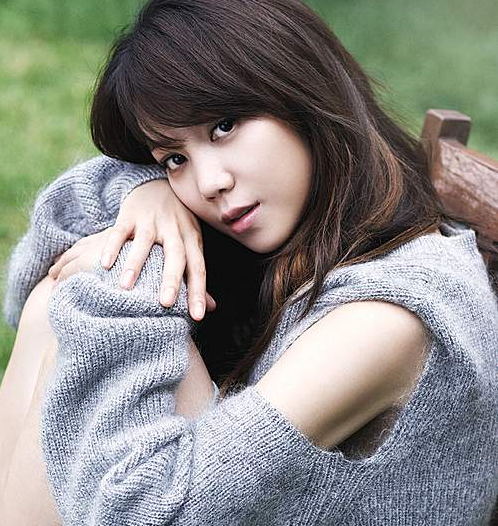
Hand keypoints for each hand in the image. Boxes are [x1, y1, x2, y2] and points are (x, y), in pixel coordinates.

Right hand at [57, 179, 214, 320]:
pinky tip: (105, 264)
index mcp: (192, 239)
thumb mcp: (191, 243)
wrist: (159, 184)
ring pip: (146, 242)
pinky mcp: (130, 213)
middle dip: (172, 279)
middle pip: (176, 255)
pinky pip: (120, 230)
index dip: (199, 291)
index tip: (198, 315)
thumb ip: (197, 275)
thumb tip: (212, 308)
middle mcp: (174, 229)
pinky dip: (113, 245)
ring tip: (125, 287)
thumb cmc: (178, 224)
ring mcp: (152, 220)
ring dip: (136, 263)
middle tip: (165, 303)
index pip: (198, 267)